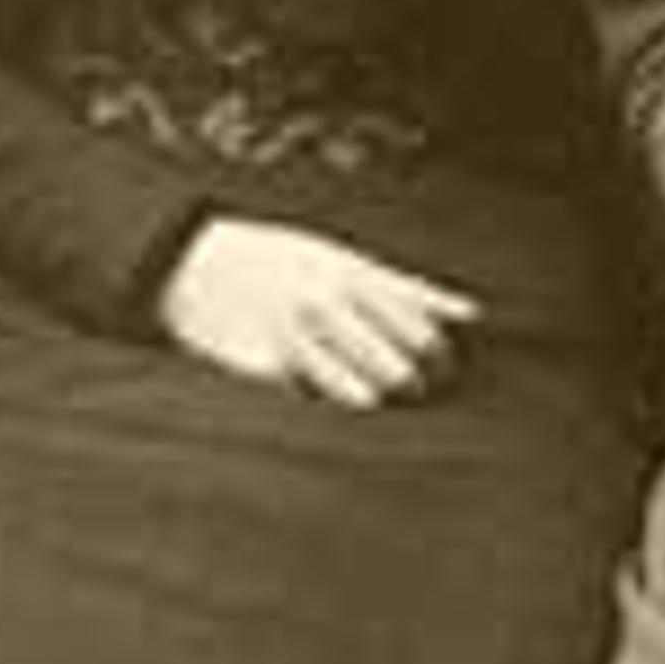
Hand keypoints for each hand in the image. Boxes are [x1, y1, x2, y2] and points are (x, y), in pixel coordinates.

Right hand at [157, 216, 475, 405]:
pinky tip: (328, 398)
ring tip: (372, 396)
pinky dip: (327, 404)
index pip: (418, 330)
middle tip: (412, 391)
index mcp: (350, 276)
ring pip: (357, 394)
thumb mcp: (345, 259)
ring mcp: (292, 338)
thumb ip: (408, 287)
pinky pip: (312, 401)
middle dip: (412, 387)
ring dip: (372, 400)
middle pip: (394, 367)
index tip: (442, 371)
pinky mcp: (262, 369)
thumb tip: (471, 313)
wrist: (192, 263)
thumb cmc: (282, 260)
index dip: (439, 359)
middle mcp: (324, 306)